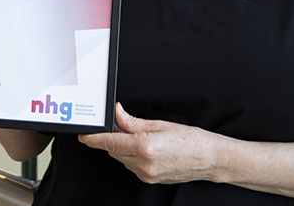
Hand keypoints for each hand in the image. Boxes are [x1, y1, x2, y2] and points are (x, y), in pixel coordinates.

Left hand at [78, 103, 218, 184]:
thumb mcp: (160, 124)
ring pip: (122, 158)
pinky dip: (130, 154)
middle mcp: (143, 164)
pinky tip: (142, 146)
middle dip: (111, 137)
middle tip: (114, 124)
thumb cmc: (190, 139)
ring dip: (121, 146)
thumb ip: (133, 121)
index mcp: (145, 147)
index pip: (111, 142)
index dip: (94, 138)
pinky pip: (131, 164)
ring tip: (136, 134)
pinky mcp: (149, 179)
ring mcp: (146, 174)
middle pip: (114, 150)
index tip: (84, 135)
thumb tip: (117, 114)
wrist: (209, 159)